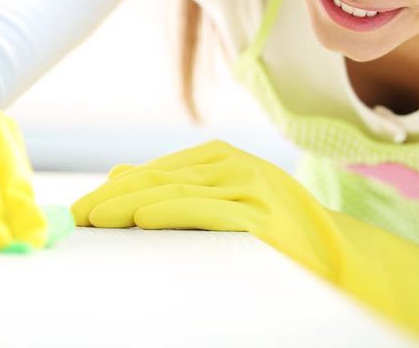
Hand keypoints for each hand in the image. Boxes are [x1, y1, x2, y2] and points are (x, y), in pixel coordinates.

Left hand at [71, 139, 418, 347]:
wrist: (341, 259)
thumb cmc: (274, 236)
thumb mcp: (223, 201)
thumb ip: (177, 188)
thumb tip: (119, 179)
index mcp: (220, 159)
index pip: (153, 172)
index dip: (112, 191)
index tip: (79, 212)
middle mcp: (235, 166)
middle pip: (158, 179)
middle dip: (112, 199)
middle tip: (77, 219)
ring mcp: (250, 188)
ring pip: (175, 192)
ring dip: (130, 205)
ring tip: (97, 219)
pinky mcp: (262, 216)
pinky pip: (207, 210)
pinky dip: (172, 211)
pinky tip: (143, 218)